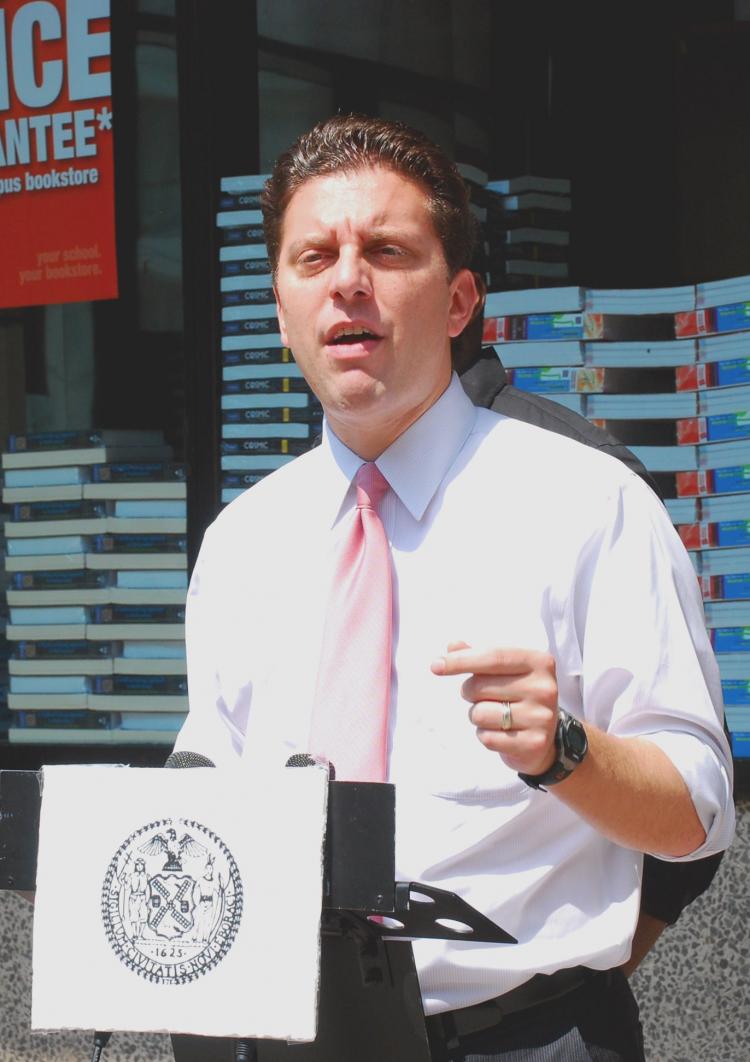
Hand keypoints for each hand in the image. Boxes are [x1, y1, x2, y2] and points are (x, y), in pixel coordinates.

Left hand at [431, 642, 559, 775]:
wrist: (543, 739)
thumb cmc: (516, 695)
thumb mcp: (503, 671)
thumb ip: (478, 656)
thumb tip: (452, 646)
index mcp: (539, 661)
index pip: (493, 657)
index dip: (461, 661)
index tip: (436, 665)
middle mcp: (544, 687)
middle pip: (480, 686)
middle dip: (469, 692)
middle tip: (484, 696)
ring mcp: (541, 717)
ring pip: (480, 713)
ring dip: (477, 716)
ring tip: (495, 716)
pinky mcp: (534, 743)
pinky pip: (487, 738)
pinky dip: (485, 735)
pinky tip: (501, 733)